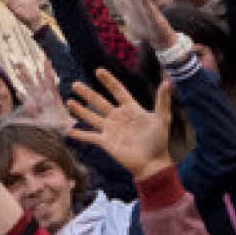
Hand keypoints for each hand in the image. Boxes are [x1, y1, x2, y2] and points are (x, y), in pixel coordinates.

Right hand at [58, 65, 176, 180]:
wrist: (152, 163)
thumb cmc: (159, 141)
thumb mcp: (162, 118)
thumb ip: (162, 100)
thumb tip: (167, 81)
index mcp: (131, 109)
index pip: (118, 91)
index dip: (108, 81)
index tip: (98, 71)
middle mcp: (118, 117)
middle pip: (99, 102)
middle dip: (87, 93)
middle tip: (75, 84)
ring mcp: (111, 130)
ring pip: (92, 117)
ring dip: (80, 110)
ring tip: (69, 101)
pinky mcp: (106, 143)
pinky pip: (90, 137)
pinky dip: (80, 134)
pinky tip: (68, 130)